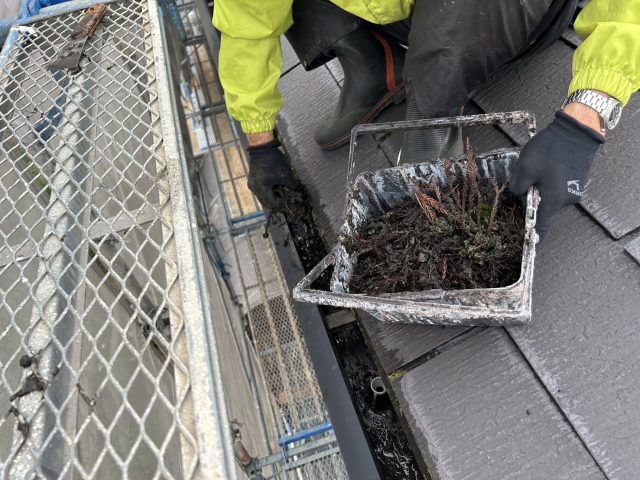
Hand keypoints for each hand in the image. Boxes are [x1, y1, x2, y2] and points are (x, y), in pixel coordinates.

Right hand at [247, 140, 302, 210]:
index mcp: (261, 190)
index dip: (282, 204)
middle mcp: (255, 189)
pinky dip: (268, 192)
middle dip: (276, 203)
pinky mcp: (253, 180)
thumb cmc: (273, 161)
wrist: (261, 147)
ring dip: (272, 197)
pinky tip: (275, 188)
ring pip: (263, 197)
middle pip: (266, 202)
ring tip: (281, 195)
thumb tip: (297, 192)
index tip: (290, 202)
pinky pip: (261, 190)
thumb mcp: (285, 174)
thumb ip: (292, 185)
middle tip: (286, 201)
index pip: (272, 203)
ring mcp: (252, 185)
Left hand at [509, 111, 604, 238]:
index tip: (526, 241)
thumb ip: (518, 186)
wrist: (577, 131)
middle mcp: (566, 201)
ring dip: (541, 189)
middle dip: (533, 202)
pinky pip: (559, 188)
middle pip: (544, 210)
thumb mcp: (525, 168)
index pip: (542, 227)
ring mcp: (574, 191)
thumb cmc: (550, 150)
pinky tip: (546, 167)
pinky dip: (550, 182)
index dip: (533, 235)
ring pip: (551, 197)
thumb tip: (517, 194)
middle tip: (523, 187)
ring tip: (535, 171)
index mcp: (552, 201)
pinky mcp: (577, 181)